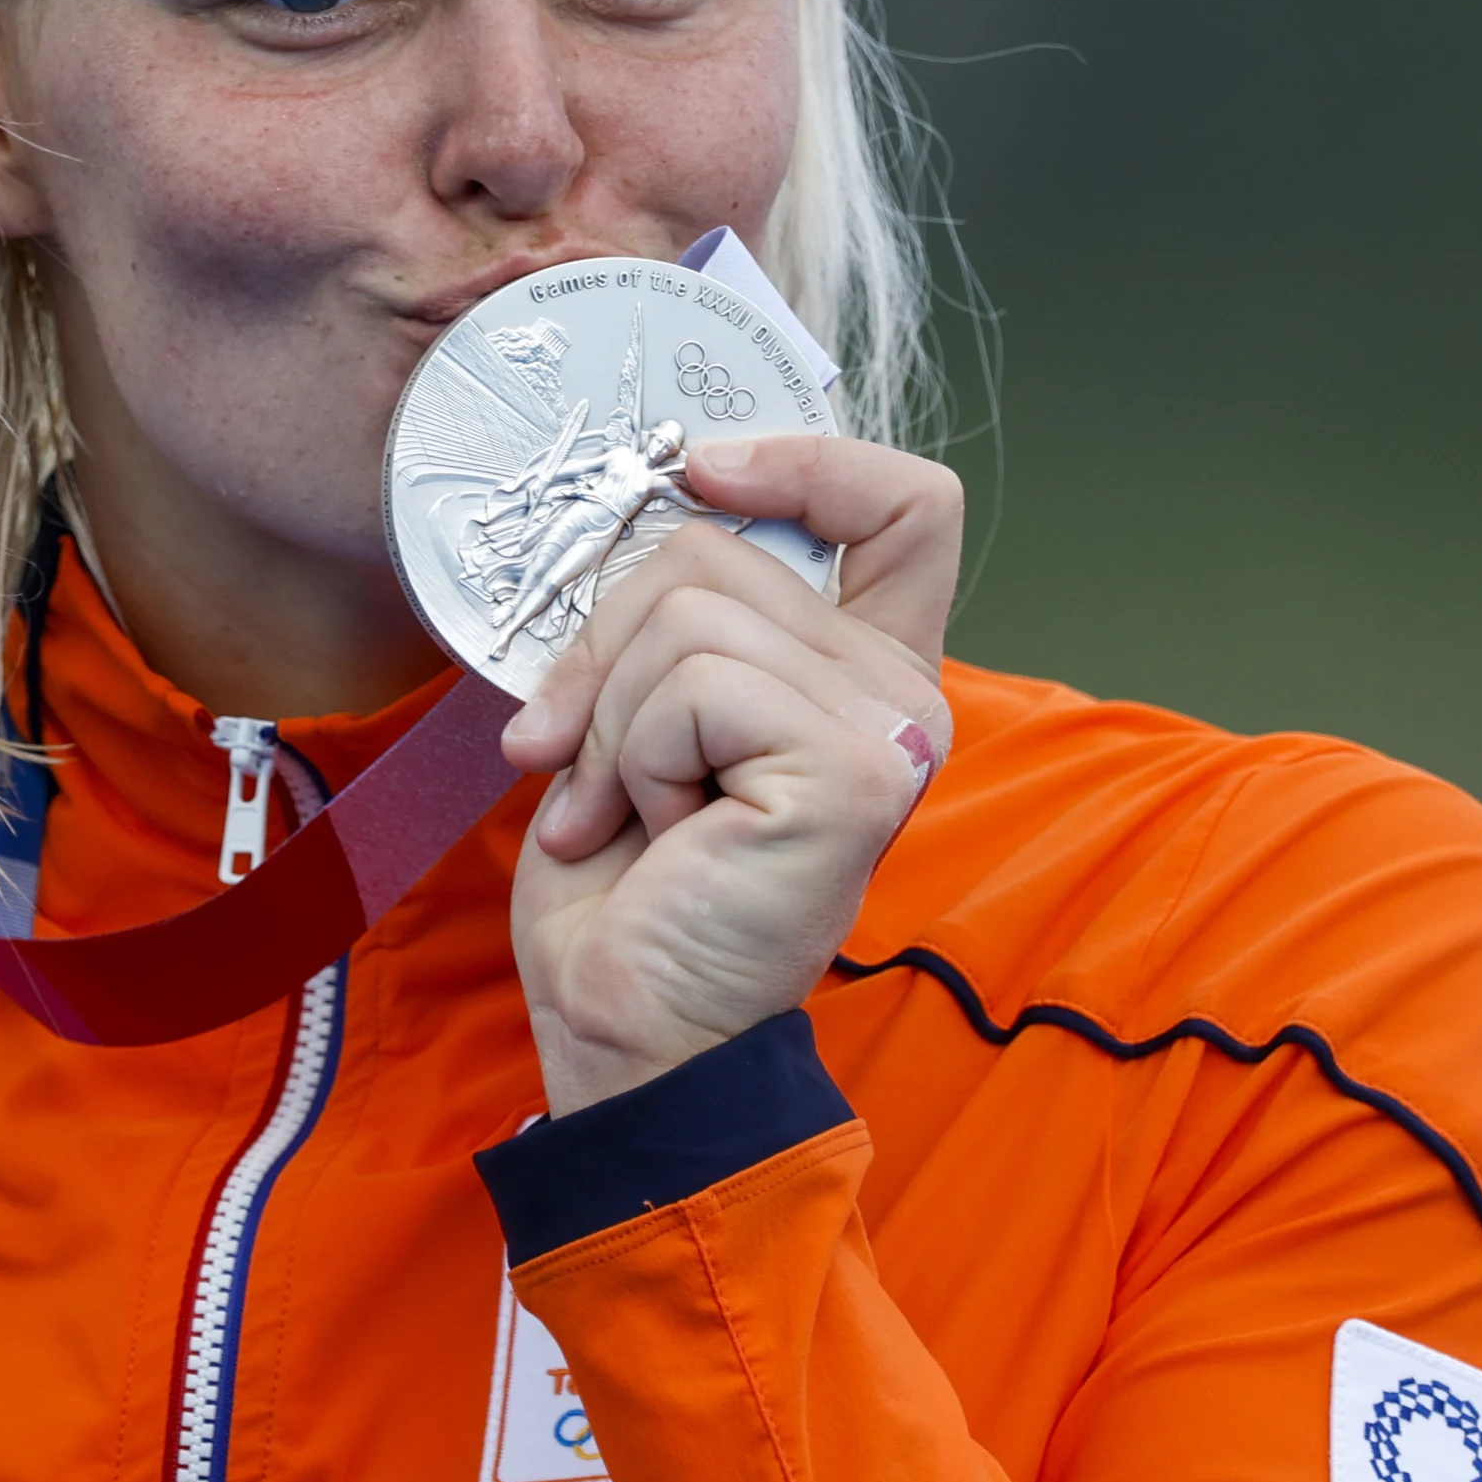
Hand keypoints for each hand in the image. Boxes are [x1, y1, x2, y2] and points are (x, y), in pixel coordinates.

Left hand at [495, 433, 960, 1116]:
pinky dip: (631, 756)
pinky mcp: (853, 773)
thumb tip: (643, 509)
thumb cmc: (623, 887)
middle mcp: (897, 691)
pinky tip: (653, 832)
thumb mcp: (634, 712)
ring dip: (607, 717)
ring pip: (684, 614)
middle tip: (581, 755)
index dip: (801, 457)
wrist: (621, 1024)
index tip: (698, 476)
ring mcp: (888, 730)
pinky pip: (692, 685)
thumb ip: (670, 618)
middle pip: (716, 548)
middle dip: (601, 643)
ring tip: (624, 810)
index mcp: (856, 666)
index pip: (901, 504)